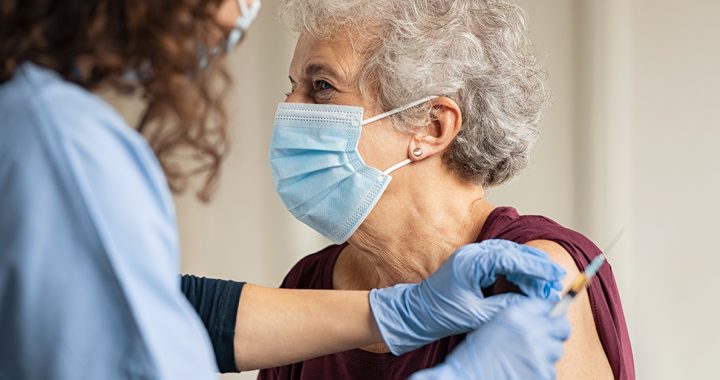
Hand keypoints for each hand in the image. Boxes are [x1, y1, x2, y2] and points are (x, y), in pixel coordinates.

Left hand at [369, 239, 564, 354]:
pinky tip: (527, 282)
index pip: (510, 258)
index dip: (535, 266)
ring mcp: (472, 255)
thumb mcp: (476, 315)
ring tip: (545, 284)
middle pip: (513, 252)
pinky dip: (517, 270)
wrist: (418, 312)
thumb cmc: (441, 313)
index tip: (554, 274)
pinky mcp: (474, 262)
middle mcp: (472, 253)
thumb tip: (533, 303)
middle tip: (556, 280)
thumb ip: (505, 306)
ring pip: (509, 254)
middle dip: (536, 266)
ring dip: (528, 268)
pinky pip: (501, 260)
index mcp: (470, 262)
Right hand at [409, 299, 570, 379]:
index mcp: (516, 314)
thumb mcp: (493, 325)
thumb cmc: (474, 356)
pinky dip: (539, 372)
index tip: (550, 319)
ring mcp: (539, 353)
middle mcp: (530, 330)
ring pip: (556, 351)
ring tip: (522, 361)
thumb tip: (544, 319)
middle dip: (555, 333)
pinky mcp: (542, 373)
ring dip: (545, 355)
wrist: (466, 377)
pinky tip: (521, 371)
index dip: (551, 314)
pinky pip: (550, 370)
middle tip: (544, 341)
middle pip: (562, 327)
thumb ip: (519, 319)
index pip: (548, 306)